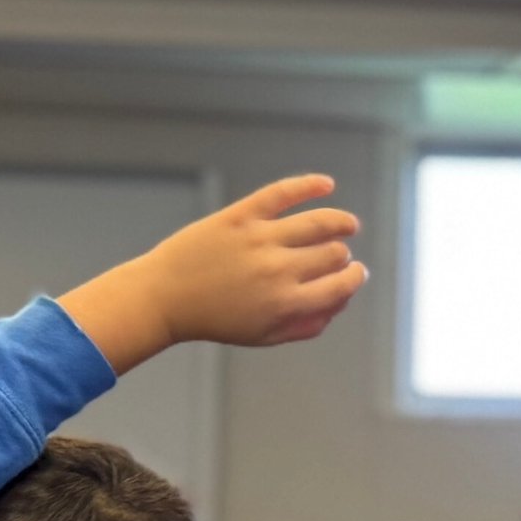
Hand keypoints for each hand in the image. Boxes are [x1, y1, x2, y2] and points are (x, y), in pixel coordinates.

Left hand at [58, 174, 365, 373]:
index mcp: (286, 304)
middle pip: (332, 253)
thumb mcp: (262, 335)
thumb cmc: (215, 319)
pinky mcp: (242, 216)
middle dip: (341, 256)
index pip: (340, 286)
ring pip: (319, 222)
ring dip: (341, 222)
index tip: (356, 273)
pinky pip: (283, 193)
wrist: (165, 298)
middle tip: (339, 255)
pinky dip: (310, 185)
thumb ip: (304, 325)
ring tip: (349, 224)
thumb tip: (338, 305)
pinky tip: (327, 184)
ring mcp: (261, 240)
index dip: (353, 279)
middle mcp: (278, 270)